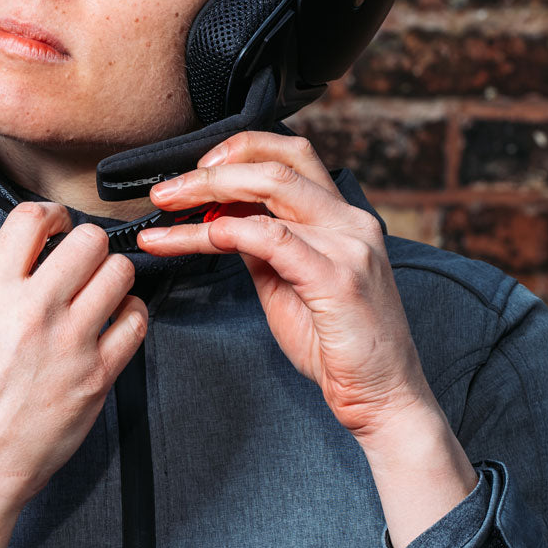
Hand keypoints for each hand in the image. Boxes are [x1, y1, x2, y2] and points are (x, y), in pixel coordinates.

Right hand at [0, 201, 146, 516]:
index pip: (30, 219)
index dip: (50, 213)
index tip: (56, 224)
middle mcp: (35, 311)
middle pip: (88, 239)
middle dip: (87, 242)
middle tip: (82, 257)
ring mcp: (71, 343)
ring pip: (120, 272)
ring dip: (113, 272)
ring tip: (101, 285)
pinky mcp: (97, 376)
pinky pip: (136, 321)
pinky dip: (131, 311)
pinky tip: (116, 317)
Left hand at [137, 131, 430, 440]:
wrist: (383, 398)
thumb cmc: (335, 342)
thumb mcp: (288, 280)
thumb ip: (262, 244)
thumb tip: (222, 217)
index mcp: (341, 215)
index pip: (289, 153)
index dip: (239, 149)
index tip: (196, 167)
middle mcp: (350, 220)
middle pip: (276, 161)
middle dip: (210, 170)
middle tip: (164, 191)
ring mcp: (349, 245)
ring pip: (271, 187)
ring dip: (208, 192)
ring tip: (167, 208)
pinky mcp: (339, 280)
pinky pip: (274, 238)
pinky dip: (230, 230)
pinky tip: (201, 237)